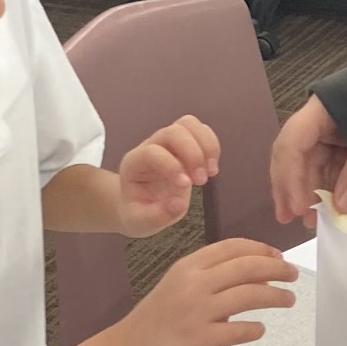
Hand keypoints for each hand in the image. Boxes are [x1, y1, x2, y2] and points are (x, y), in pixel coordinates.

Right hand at [109, 238, 296, 345]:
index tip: (278, 256)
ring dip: (275, 296)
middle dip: (276, 269)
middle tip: (292, 275)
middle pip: (247, 267)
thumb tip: (250, 275)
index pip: (233, 248)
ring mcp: (198, 311)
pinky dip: (254, 329)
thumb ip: (209, 276)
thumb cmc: (156, 318)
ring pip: (249, 295)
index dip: (261, 250)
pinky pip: (238, 331)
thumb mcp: (178, 284)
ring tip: (288, 300)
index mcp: (188, 266)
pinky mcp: (200, 339)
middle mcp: (194, 284)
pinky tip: (259, 330)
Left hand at [118, 115, 219, 234]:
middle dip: (194, 153)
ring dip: (207, 145)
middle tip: (202, 181)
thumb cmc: (137, 212)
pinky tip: (212, 168)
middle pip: (174, 131)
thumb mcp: (139, 222)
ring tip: (211, 171)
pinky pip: (201, 131)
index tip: (187, 186)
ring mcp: (168, 142)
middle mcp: (150, 146)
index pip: (153, 152)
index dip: (171, 166)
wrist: (137, 204)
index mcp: (134, 163)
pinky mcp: (184, 143)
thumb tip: (178, 204)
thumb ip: (157, 215)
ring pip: (189, 124)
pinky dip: (212, 146)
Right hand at [272, 96, 346, 223]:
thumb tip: (340, 207)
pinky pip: (329, 164)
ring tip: (310, 218)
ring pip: (310, 163)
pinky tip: (327, 204)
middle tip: (288, 217)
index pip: (292, 145)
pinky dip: (327, 184)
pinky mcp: (344, 141)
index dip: (291, 178)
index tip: (299, 206)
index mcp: (319, 111)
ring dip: (309, 190)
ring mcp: (330, 131)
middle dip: (290, 187)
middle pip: (293, 155)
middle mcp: (318, 121)